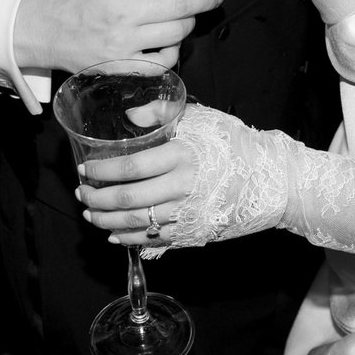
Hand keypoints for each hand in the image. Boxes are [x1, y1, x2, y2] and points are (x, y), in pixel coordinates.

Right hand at [13, 0, 222, 73]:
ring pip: (176, 33)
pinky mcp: (119, 66)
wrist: (37, 27)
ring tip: (189, 14)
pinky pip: (162, 63)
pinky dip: (174, 52)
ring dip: (190, 22)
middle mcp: (121, 13)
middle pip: (181, 6)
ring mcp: (121, 43)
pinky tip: (171, 41)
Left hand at [78, 103, 287, 254]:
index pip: (131, 168)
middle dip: (98, 200)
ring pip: (137, 224)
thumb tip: (131, 115)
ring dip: (107, 222)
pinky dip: (129, 240)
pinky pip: (153, 240)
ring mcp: (187, 214)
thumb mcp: (203, 119)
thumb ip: (164, 114)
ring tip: (91, 215)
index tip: (85, 170)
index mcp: (182, 156)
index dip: (103, 171)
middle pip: (128, 200)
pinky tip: (115, 235)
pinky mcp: (193, 232)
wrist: (272, 179)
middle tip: (82, 195)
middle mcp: (182, 188)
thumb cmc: (235, 144)